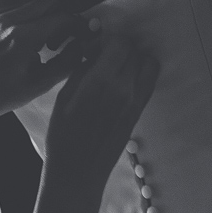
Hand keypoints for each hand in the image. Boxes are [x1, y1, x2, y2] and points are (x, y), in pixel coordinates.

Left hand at [0, 0, 92, 135]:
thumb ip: (65, 63)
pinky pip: (24, 9)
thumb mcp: (37, 85)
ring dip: (52, 17)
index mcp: (22, 38)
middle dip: (67, 16)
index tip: (91, 34)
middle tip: (73, 38)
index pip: (62, 18)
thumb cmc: (0, 96)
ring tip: (53, 45)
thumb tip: (86, 48)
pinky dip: (36, 19)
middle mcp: (9, 20)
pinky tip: (36, 42)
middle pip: (52, 2)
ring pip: (38, 3)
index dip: (81, 25)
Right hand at [44, 35, 159, 192]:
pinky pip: (148, 83)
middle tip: (102, 59)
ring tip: (115, 70)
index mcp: (102, 82)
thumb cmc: (63, 136)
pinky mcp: (138, 113)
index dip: (106, 41)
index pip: (120, 43)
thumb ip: (82, 71)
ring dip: (133, 60)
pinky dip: (139, 75)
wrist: (78, 171)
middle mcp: (124, 89)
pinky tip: (122, 83)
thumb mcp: (64, 97)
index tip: (93, 50)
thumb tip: (93, 54)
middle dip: (119, 49)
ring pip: (147, 64)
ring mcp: (135, 102)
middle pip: (134, 51)